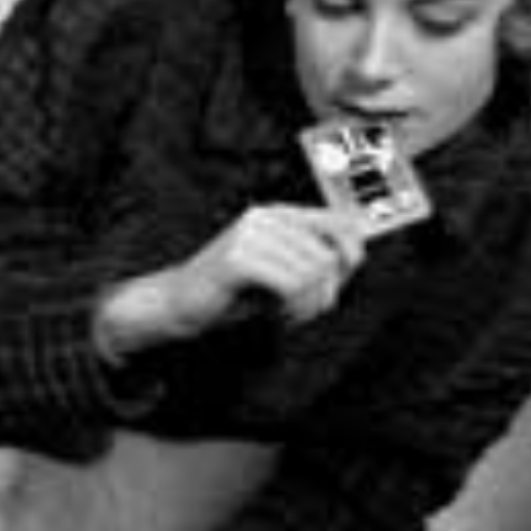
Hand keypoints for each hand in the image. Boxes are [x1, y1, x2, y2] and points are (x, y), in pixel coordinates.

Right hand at [95, 205, 366, 357]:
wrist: (175, 303)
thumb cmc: (229, 292)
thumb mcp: (278, 270)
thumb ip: (312, 259)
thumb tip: (355, 256)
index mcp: (277, 214)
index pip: (339, 221)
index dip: (353, 254)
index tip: (341, 281)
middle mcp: (265, 218)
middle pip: (328, 254)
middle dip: (325, 292)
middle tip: (304, 311)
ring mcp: (249, 236)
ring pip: (313, 271)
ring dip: (308, 304)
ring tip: (290, 315)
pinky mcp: (238, 260)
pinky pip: (291, 284)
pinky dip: (293, 308)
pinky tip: (279, 316)